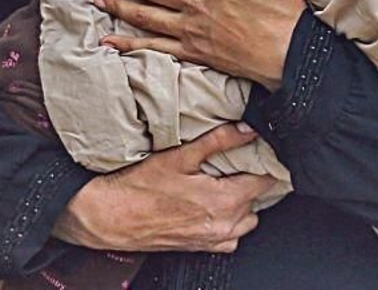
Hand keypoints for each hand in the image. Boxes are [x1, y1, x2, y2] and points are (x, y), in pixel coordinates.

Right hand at [52, 123, 271, 252]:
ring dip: (243, 202)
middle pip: (259, 201)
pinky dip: (230, 221)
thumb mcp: (180, 156)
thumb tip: (246, 130)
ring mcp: (213, 239)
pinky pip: (231, 237)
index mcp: (224, 201)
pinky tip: (214, 205)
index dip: (266, 163)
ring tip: (227, 182)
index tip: (262, 150)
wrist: (111, 217)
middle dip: (254, 181)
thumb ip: (218, 141)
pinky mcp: (201, 247)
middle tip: (240, 162)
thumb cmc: (139, 188)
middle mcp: (224, 225)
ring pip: (247, 220)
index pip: (265, 182)